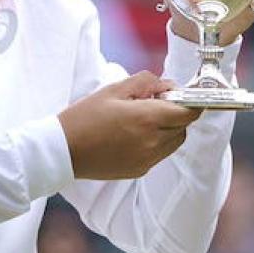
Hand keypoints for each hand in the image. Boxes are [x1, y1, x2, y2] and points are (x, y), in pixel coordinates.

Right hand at [57, 71, 202, 179]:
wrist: (63, 150)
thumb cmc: (84, 117)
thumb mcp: (113, 90)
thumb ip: (145, 82)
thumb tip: (166, 85)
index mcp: (147, 119)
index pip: (187, 112)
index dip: (190, 102)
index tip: (183, 95)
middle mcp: (152, 142)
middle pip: (182, 127)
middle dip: (176, 113)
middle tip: (155, 102)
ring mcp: (147, 159)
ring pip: (174, 142)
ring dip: (168, 129)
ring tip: (143, 119)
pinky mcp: (140, 170)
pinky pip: (159, 153)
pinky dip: (155, 142)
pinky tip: (133, 134)